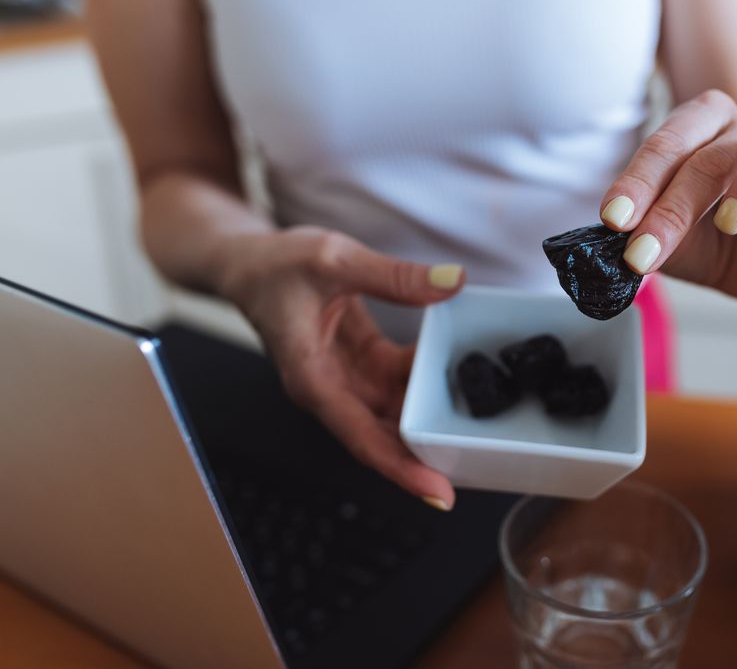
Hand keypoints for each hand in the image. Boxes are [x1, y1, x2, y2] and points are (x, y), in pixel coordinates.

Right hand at [217, 225, 463, 508]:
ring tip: (473, 422)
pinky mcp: (359, 362)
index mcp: (313, 380)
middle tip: (474, 466)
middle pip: (383, 435)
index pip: (362, 439)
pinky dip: (423, 375)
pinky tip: (450, 365)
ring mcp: (345, 379)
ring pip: (395, 410)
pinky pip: (398, 380)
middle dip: (425, 453)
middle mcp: (329, 390)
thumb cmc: (273, 267)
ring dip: (429, 413)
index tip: (438, 493)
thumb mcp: (334, 259)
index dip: (402, 469)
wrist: (246, 264)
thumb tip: (450, 283)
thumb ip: (394, 276)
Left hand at [599, 89, 736, 298]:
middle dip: (675, 207)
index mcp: (697, 128)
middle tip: (646, 253)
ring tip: (732, 222)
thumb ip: (650, 240)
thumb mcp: (670, 242)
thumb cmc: (702, 235)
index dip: (638, 182)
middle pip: (713, 154)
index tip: (615, 219)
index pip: (666, 146)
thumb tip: (623, 255)